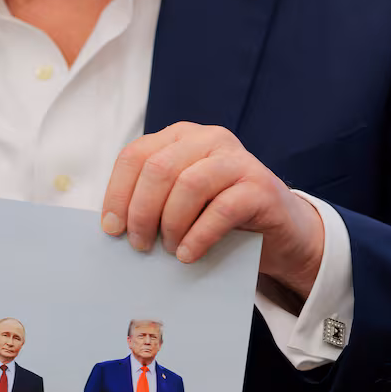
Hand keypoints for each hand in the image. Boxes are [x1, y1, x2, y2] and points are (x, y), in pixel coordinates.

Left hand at [102, 123, 324, 300]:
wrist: (279, 230)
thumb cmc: (219, 216)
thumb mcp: (180, 200)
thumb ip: (152, 200)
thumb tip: (114, 226)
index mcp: (180, 137)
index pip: (136, 156)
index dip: (118, 193)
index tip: (112, 228)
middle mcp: (208, 139)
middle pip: (159, 168)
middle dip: (141, 212)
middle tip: (139, 245)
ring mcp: (237, 159)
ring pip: (189, 184)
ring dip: (171, 224)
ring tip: (168, 250)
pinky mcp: (260, 186)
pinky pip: (222, 209)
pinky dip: (199, 236)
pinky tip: (188, 254)